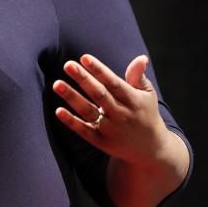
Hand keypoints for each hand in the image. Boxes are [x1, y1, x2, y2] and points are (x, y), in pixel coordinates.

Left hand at [52, 53, 172, 165]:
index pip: (113, 83)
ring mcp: (110, 129)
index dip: (99, 70)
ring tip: (57, 84)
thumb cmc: (145, 113)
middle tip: (68, 65)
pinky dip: (71, 122)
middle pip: (99, 95)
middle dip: (83, 79)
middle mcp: (121, 114)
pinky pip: (84, 131)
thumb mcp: (147, 95)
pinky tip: (58, 111)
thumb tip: (141, 57)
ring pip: (89, 112)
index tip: (84, 58)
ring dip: (72, 98)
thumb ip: (138, 76)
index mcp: (132, 100)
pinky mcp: (101, 142)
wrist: (150, 149)